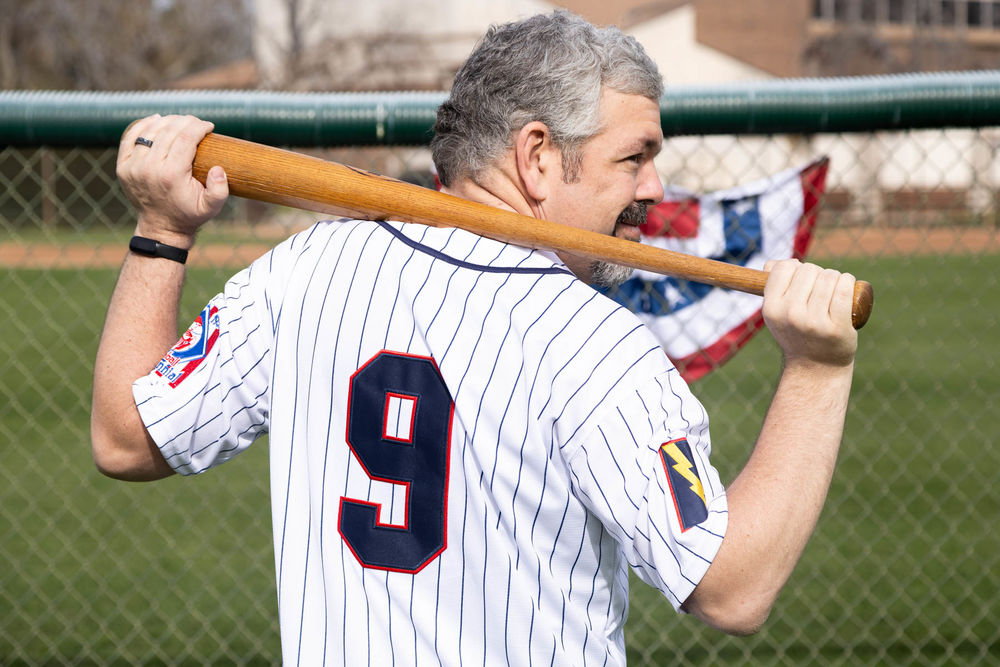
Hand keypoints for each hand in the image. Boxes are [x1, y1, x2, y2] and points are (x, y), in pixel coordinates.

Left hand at [116, 114, 228, 246]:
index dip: (198, 127)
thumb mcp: (212, 207)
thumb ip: (220, 190)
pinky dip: (144, 125)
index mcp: (171, 175)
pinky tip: (157, 120)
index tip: (209, 126)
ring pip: (149, 131)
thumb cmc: (189, 214)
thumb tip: (217, 168)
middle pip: (168, 131)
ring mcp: (133, 167)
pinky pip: (131, 136)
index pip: (185, 139)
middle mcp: (149, 169)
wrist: (161, 227)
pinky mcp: (123, 166)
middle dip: (186, 122)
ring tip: (180, 121)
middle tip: (196, 122)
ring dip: (167, 121)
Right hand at [762, 259, 857, 367]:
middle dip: (818, 275)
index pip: (785, 268)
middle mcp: (791, 314)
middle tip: (820, 291)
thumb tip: (771, 264)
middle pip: (809, 269)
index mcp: (771, 308)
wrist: (816, 367)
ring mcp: (814, 322)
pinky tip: (847, 286)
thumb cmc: (797, 333)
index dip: (796, 269)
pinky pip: (845, 288)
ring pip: (830, 276)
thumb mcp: (777, 314)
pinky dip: (848, 282)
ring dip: (835, 278)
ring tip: (833, 292)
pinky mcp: (838, 327)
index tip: (802, 281)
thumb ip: (772, 287)